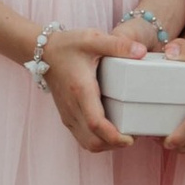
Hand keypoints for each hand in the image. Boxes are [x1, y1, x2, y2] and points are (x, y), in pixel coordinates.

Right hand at [35, 24, 145, 155]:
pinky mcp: (67, 117)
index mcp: (81, 90)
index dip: (114, 136)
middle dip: (115, 144)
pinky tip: (110, 131)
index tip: (132, 137)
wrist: (42, 52)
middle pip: (93, 141)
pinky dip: (98, 140)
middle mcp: (72, 107)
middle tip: (134, 134)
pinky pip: (83, 138)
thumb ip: (117, 44)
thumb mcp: (93, 39)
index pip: (95, 124)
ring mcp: (68, 114)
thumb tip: (142, 52)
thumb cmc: (68, 45)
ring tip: (125, 134)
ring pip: (87, 143)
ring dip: (107, 145)